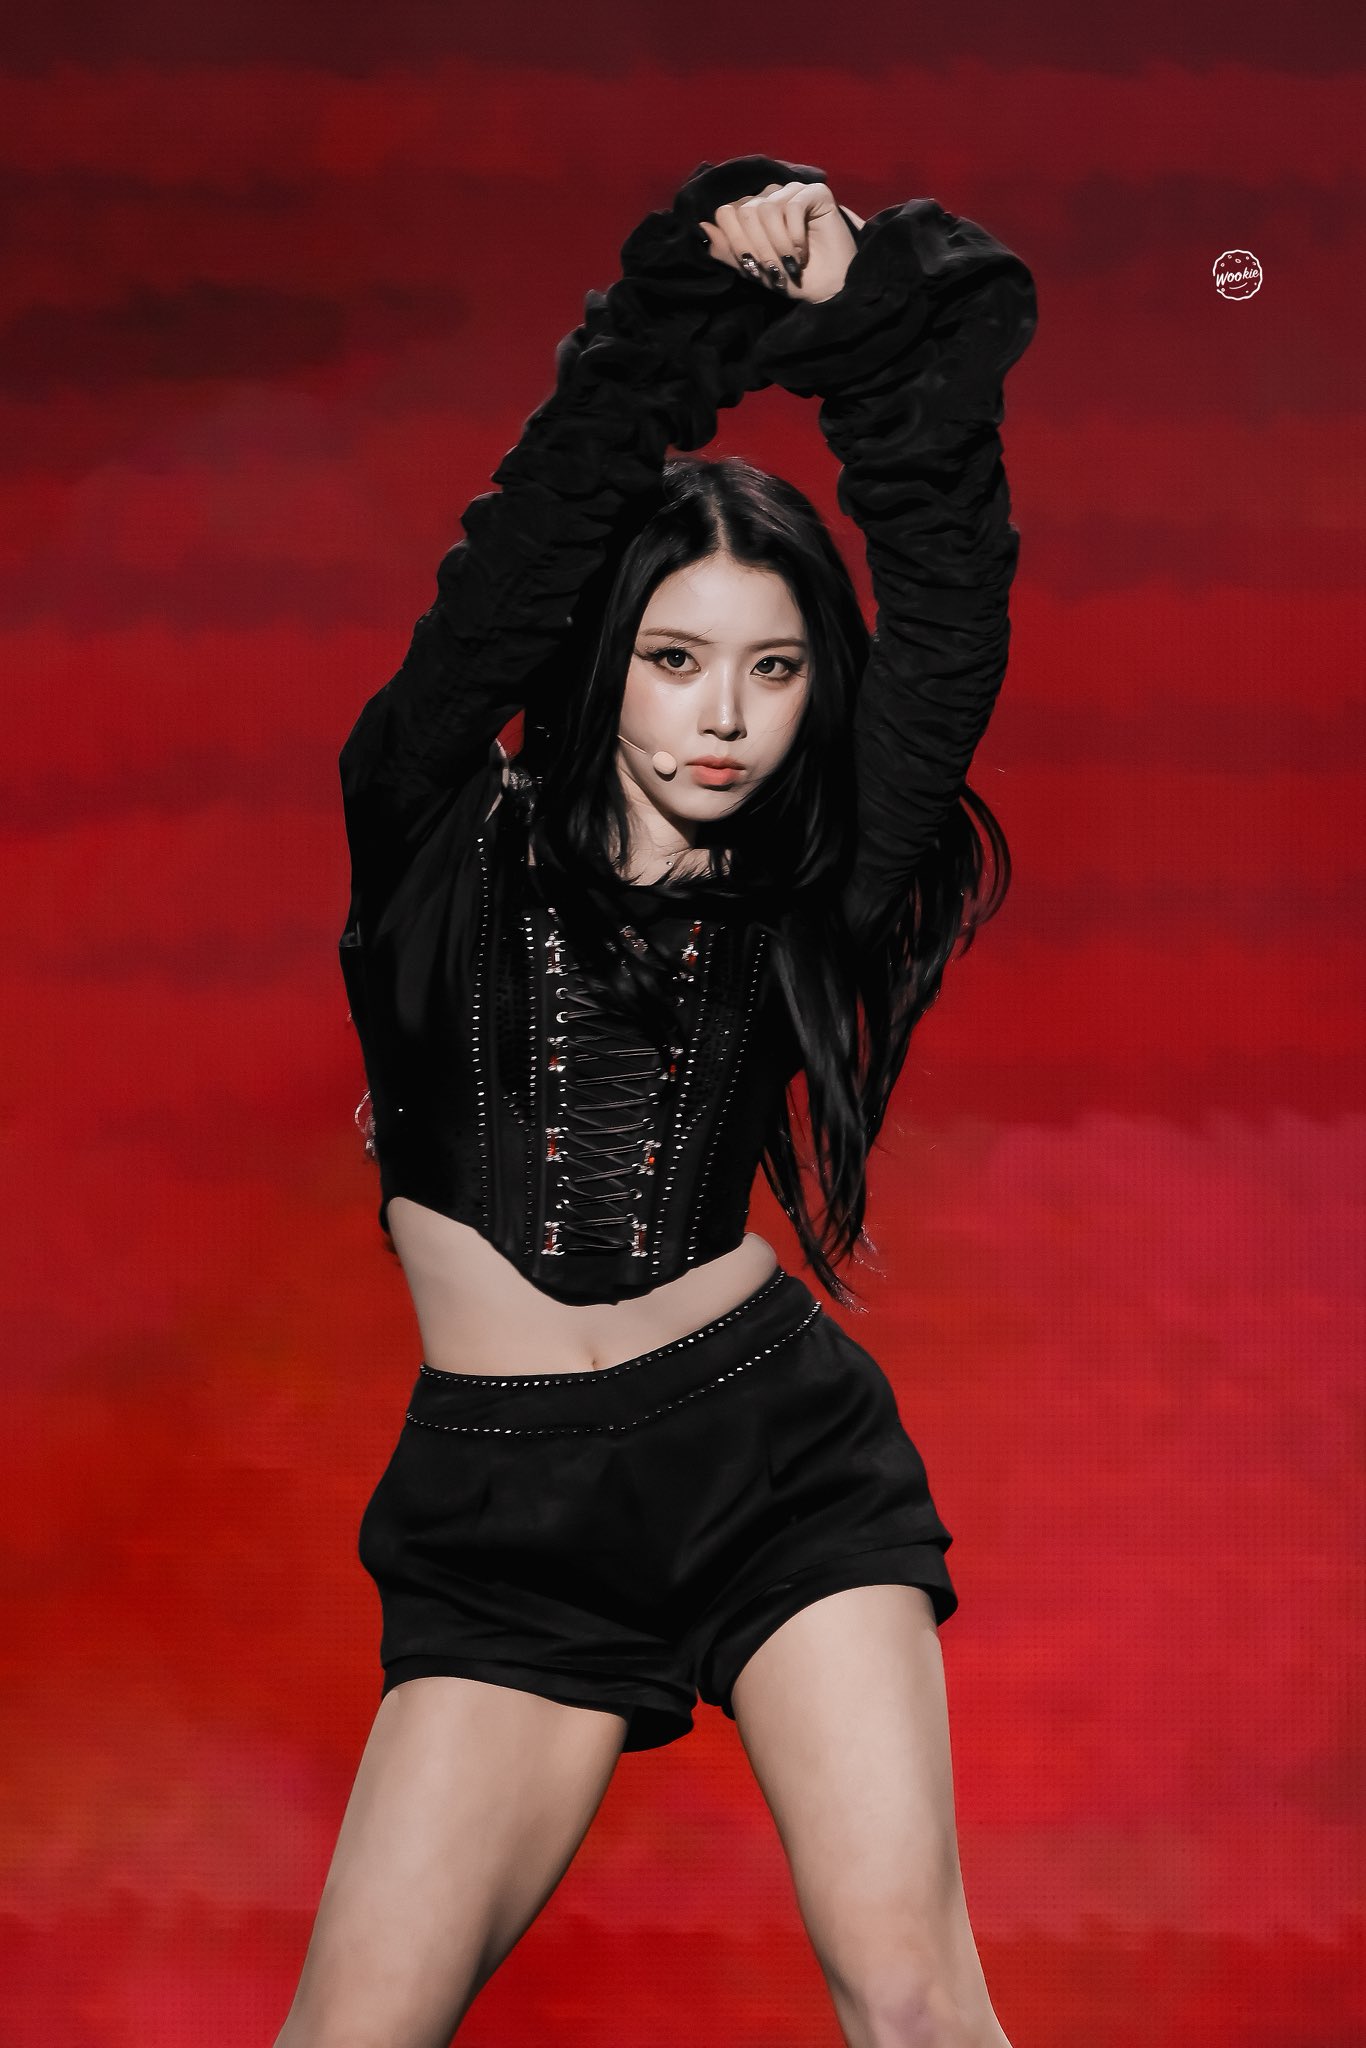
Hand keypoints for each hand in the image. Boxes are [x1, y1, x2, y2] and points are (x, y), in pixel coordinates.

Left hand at [699, 182, 865, 304]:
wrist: (827, 288)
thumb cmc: (791, 278)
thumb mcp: (753, 269)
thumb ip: (727, 250)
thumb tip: (702, 227)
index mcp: (751, 211)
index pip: (727, 213)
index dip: (737, 243)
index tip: (754, 268)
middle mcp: (770, 196)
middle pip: (745, 212)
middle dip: (758, 248)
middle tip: (775, 269)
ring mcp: (792, 191)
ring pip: (766, 210)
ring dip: (777, 245)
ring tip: (791, 263)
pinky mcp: (815, 192)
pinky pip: (792, 207)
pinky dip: (794, 236)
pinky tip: (802, 252)